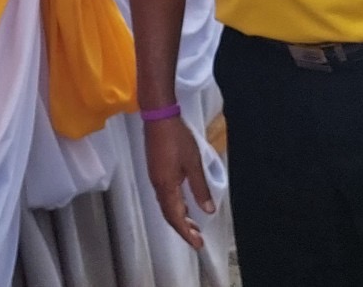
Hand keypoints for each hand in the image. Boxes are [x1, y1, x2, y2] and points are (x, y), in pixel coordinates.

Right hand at [141, 116, 214, 250]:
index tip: (198, 244)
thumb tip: (207, 210)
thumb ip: (200, 188)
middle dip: (182, 228)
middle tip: (197, 238)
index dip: (186, 233)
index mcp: (166, 186)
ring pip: (166, 204)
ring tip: (192, 223)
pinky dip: (175, 205)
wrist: (158, 117)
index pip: (175, 217)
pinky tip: (183, 202)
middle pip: (168, 213)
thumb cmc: (177, 139)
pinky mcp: (155, 169)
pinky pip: (164, 195)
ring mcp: (155, 177)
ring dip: (178, 216)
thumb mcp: (193, 163)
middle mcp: (158, 185)